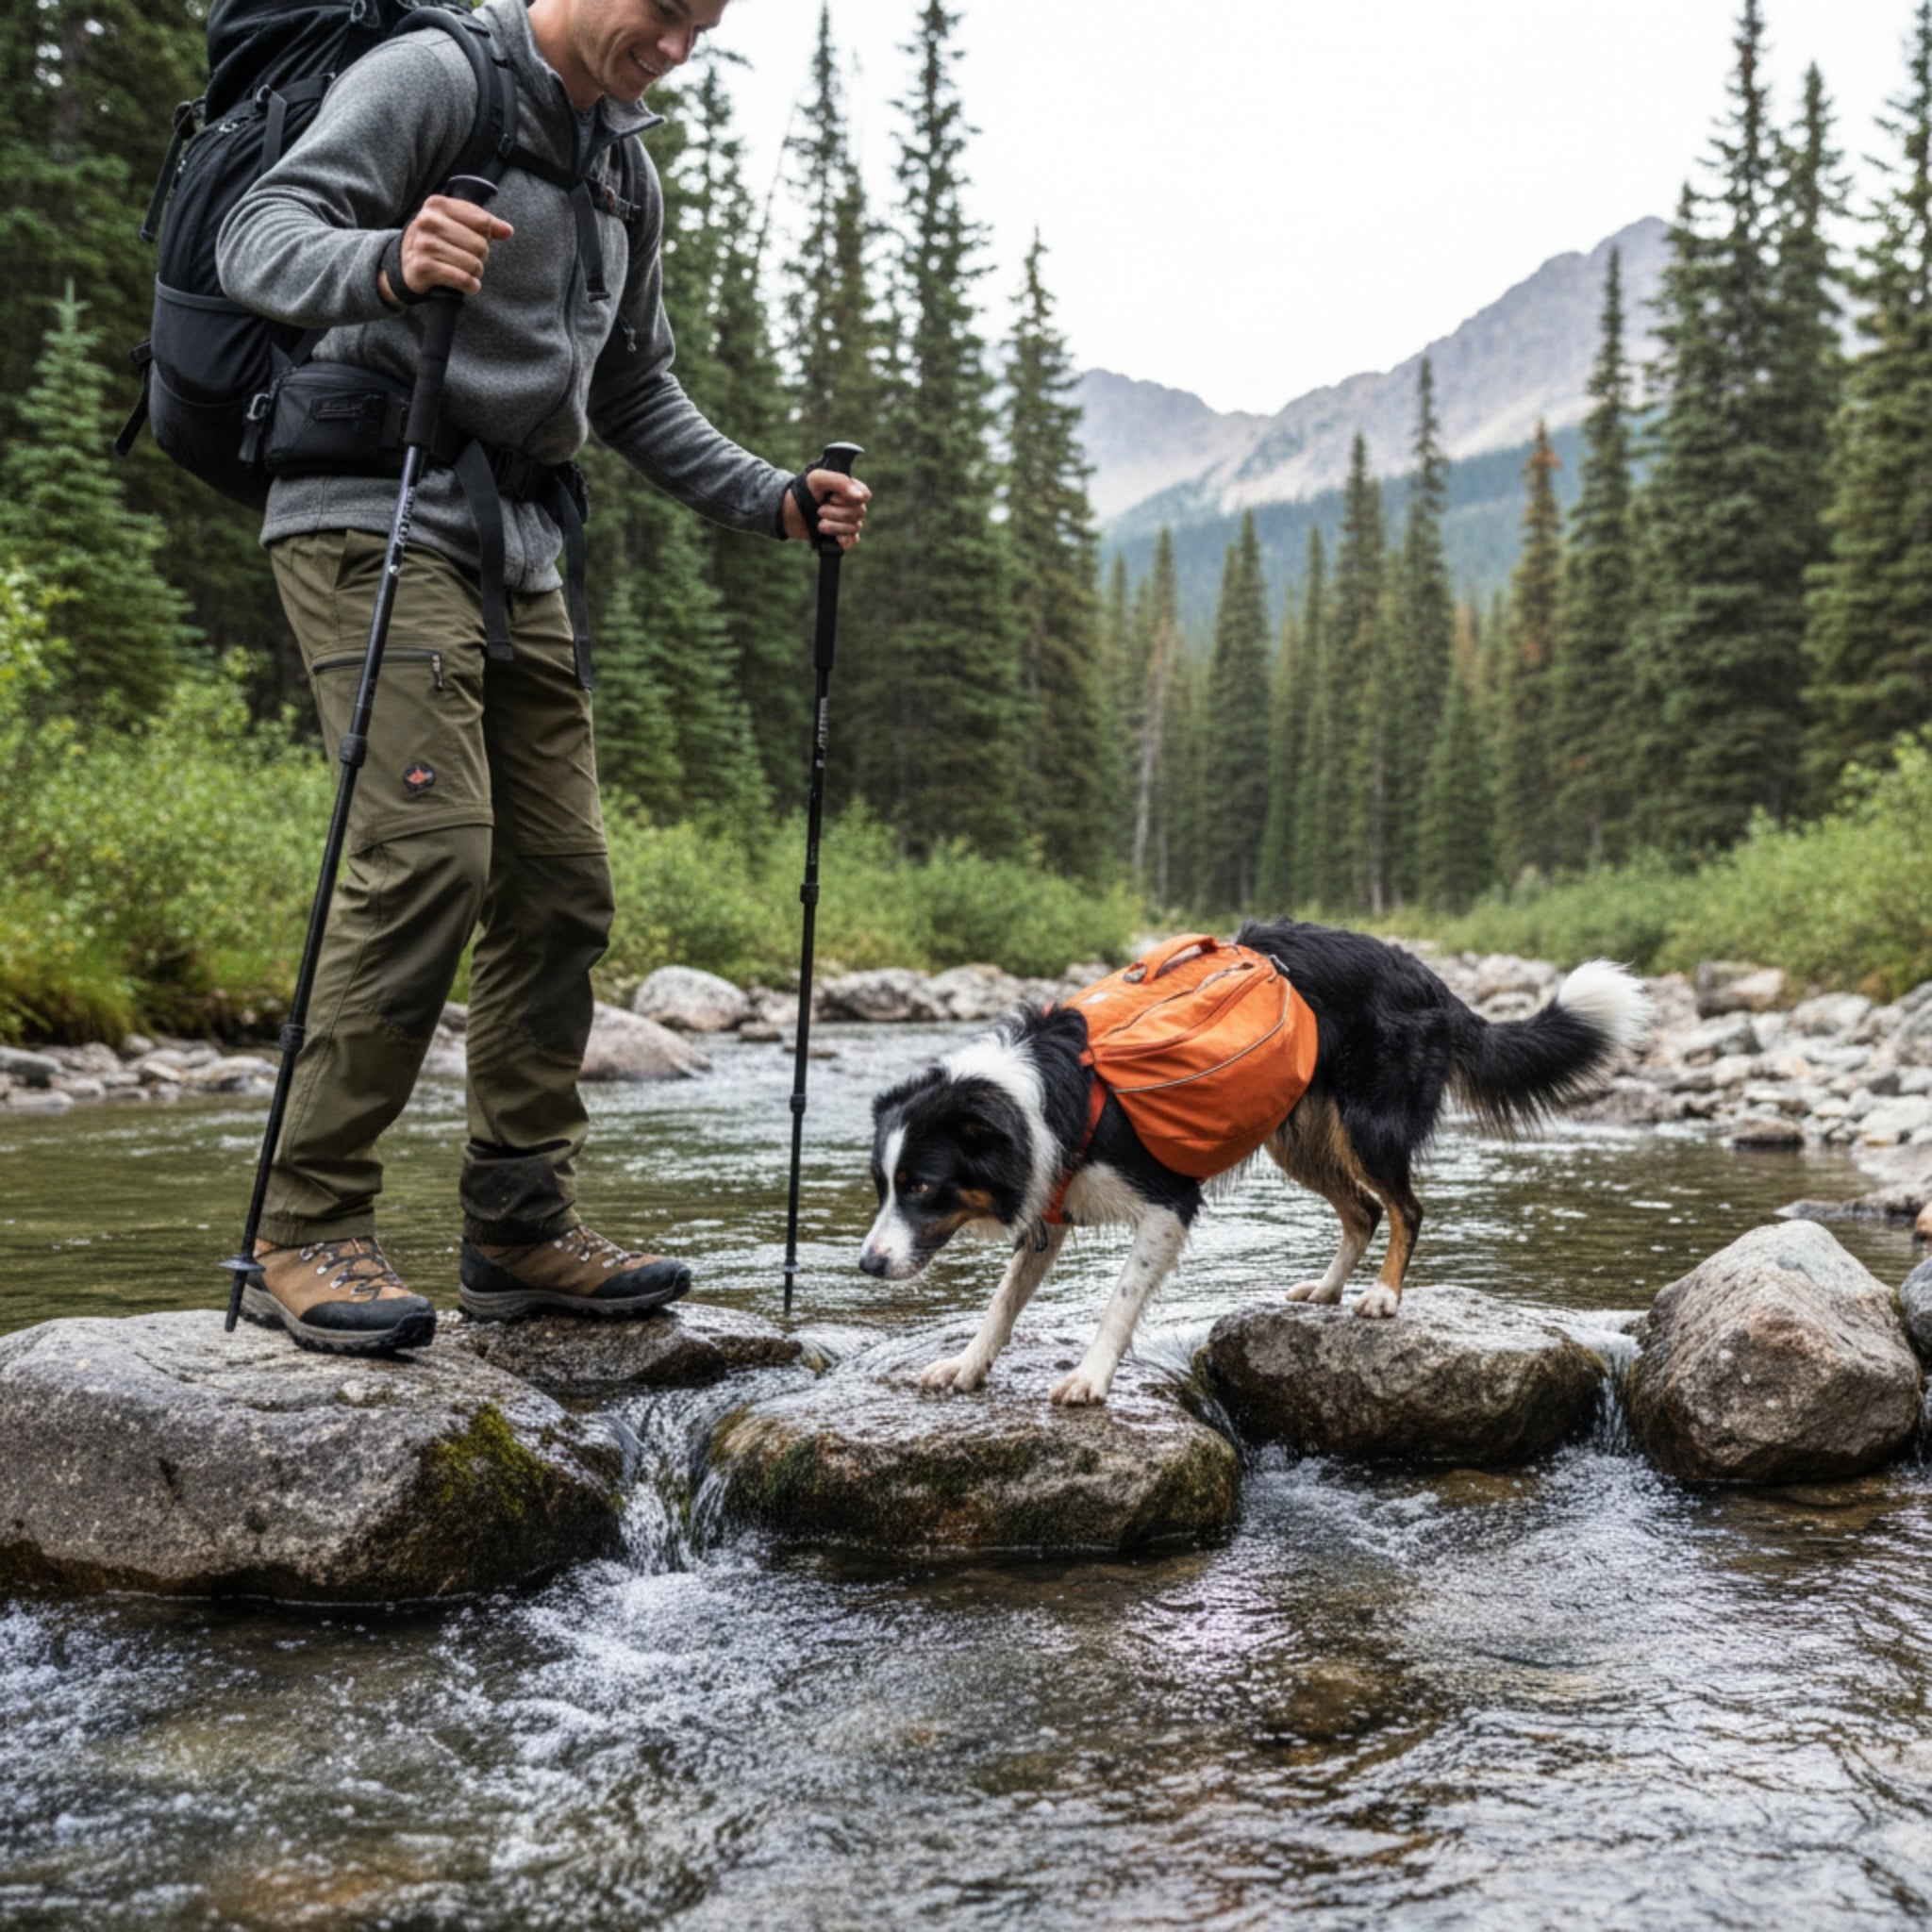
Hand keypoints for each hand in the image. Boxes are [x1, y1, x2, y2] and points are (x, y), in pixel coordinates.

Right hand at [384, 195, 514, 302]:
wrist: (407, 262)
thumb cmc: (438, 239)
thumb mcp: (457, 223)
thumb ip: (484, 224)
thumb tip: (508, 231)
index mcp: (437, 204)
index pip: (483, 222)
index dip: (488, 235)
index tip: (480, 239)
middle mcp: (428, 221)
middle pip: (480, 245)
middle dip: (481, 257)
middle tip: (469, 258)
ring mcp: (424, 244)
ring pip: (474, 265)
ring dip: (475, 273)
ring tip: (466, 271)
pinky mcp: (423, 267)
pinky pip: (463, 280)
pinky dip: (471, 286)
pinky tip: (468, 285)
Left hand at [782, 468, 870, 549]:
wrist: (789, 514)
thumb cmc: (804, 492)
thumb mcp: (817, 479)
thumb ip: (839, 481)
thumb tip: (860, 497)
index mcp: (849, 489)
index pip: (865, 494)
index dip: (849, 498)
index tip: (832, 497)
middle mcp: (852, 505)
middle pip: (860, 511)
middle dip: (837, 512)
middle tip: (819, 510)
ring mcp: (849, 522)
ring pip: (855, 526)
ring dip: (834, 525)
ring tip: (818, 523)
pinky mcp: (844, 537)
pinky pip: (853, 540)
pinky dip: (841, 539)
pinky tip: (829, 536)